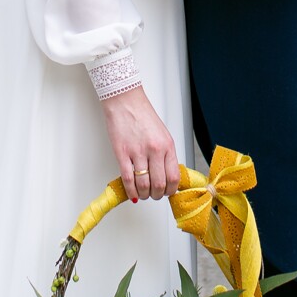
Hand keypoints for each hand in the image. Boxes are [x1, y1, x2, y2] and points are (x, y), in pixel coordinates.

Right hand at [102, 87, 178, 201]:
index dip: (171, 190)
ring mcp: (138, 152)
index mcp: (167, 145)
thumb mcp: (162, 134)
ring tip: (143, 194)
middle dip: (157, 195)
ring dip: (144, 194)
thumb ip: (165, 154)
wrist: (125, 101)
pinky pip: (128, 179)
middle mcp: (155, 150)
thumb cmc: (143, 115)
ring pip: (144, 185)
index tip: (167, 192)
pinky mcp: (122, 153)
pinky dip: (131, 191)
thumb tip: (166, 175)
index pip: (174, 177)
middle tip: (154, 195)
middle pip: (159, 184)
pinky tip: (132, 193)